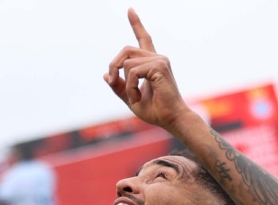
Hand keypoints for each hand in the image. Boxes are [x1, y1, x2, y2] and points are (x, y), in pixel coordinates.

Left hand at [104, 10, 192, 131]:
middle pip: (125, 50)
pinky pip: (132, 72)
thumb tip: (105, 75)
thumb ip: (119, 86)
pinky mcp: (159, 67)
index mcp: (152, 63)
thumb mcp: (131, 98)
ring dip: (124, 83)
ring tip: (134, 97)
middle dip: (114, 66)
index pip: (143, 39)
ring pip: (127, 63)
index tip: (130, 10)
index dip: (136, 24)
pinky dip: (129, 87)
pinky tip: (137, 97)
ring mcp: (159, 60)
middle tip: (113, 82)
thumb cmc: (156, 111)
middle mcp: (157, 58)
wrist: (172, 120)